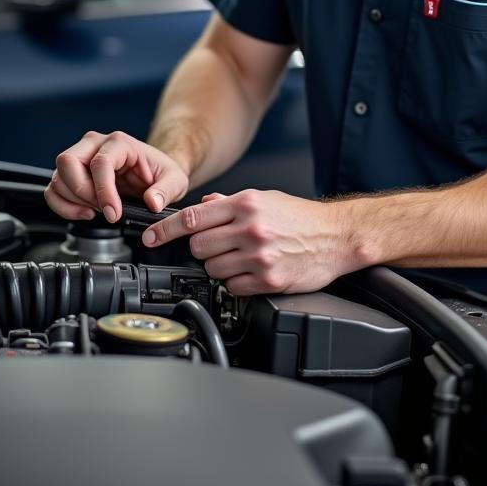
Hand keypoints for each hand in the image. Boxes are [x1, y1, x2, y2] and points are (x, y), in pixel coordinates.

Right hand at [45, 130, 189, 223]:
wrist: (153, 172)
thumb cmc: (160, 172)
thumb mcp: (175, 180)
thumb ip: (166, 190)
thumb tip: (153, 202)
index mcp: (120, 142)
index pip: (100, 162)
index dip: (102, 191)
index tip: (113, 213)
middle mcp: (95, 144)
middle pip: (67, 162)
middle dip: (82, 192)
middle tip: (101, 209)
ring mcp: (80, 156)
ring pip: (58, 177)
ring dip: (73, 201)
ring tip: (95, 211)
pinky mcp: (72, 172)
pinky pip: (53, 188)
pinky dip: (62, 205)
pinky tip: (82, 213)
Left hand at [140, 189, 360, 295]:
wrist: (336, 236)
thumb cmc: (301, 217)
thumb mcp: (265, 198)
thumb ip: (230, 203)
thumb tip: (202, 206)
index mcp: (246, 204)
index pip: (193, 217)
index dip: (165, 230)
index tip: (150, 237)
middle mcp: (250, 229)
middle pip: (198, 246)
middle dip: (201, 249)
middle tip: (217, 246)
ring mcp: (259, 256)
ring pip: (212, 268)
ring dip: (218, 266)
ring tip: (238, 258)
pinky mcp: (268, 280)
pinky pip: (232, 286)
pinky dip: (235, 282)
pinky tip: (250, 272)